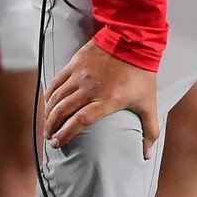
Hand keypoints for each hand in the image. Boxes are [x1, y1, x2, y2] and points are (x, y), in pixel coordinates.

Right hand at [41, 39, 159, 152]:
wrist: (134, 41)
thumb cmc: (142, 74)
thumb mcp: (149, 104)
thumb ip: (149, 131)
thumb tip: (146, 155)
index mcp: (108, 100)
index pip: (80, 121)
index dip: (66, 134)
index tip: (57, 143)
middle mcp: (91, 88)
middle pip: (63, 111)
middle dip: (52, 127)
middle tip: (49, 137)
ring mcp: (81, 75)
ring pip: (57, 97)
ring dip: (48, 113)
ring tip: (47, 124)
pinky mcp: (75, 64)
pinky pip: (56, 82)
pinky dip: (49, 94)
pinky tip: (47, 103)